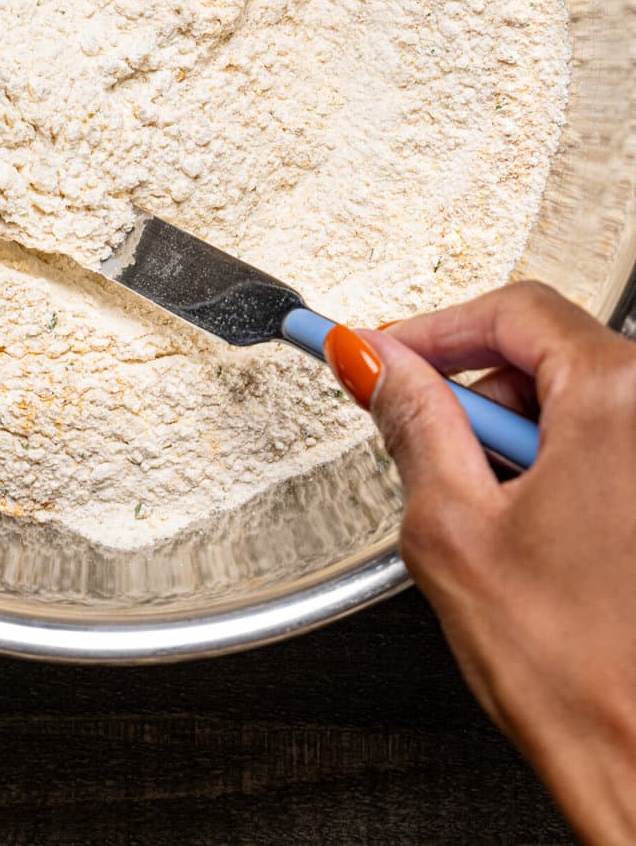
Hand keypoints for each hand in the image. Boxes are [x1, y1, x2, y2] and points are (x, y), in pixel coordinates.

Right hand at [326, 287, 635, 845]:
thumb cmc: (578, 676)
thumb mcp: (453, 529)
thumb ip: (411, 423)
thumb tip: (376, 362)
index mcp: (619, 401)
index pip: (512, 311)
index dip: (434, 331)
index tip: (384, 353)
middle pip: (549, 354)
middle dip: (478, 395)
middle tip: (430, 446)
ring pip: (582, 403)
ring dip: (523, 439)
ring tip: (498, 519)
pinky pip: (614, 446)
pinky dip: (566, 468)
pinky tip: (544, 535)